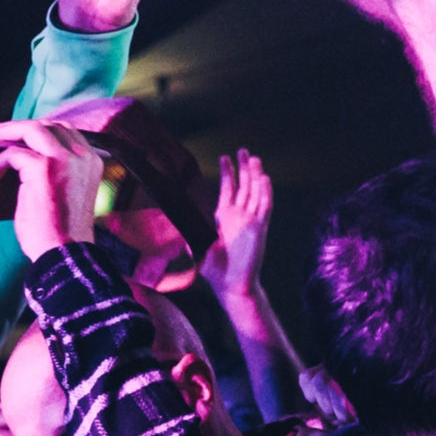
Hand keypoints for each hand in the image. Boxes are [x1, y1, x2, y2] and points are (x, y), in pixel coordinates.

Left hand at [0, 120, 103, 260]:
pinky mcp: (43, 168)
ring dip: (7, 131)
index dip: (40, 129)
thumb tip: (29, 156)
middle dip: (20, 126)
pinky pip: (13, 154)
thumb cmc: (62, 231)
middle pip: (49, 125)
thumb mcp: (68, 191)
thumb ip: (58, 169)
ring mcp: (65, 160)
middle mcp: (83, 156)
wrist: (65, 253)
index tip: (18, 134)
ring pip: (32, 129)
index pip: (66, 131)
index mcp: (92, 161)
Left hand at [200, 149, 272, 300]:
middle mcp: (239, 215)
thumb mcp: (195, 244)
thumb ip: (186, 230)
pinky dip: (265, 192)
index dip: (227, 173)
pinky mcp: (260, 227)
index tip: (224, 157)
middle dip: (244, 168)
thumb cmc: (212, 268)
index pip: (228, 189)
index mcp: (224, 216)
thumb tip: (171, 219)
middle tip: (243, 151)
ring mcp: (251, 220)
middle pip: (244, 186)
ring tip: (254, 159)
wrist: (230, 284)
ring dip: (255, 175)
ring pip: (255, 192)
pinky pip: (264, 206)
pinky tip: (264, 179)